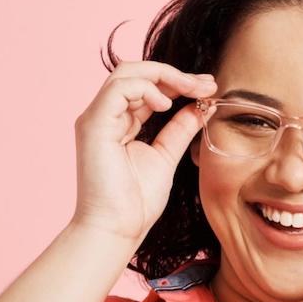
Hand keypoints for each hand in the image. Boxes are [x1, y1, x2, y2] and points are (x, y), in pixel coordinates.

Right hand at [70, 61, 216, 244]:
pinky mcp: (93, 124)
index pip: (147, 87)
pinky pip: (119, 88)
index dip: (178, 82)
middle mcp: (104, 115)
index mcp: (119, 122)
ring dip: (165, 76)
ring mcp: (96, 118)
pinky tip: (166, 105)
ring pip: (126, 73)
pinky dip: (146, 89)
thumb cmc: (135, 202)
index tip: (209, 88)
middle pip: (136, 72)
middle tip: (207, 83)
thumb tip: (202, 105)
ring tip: (192, 90)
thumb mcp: (166, 156)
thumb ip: (180, 129)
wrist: (117, 229)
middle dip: (175, 74)